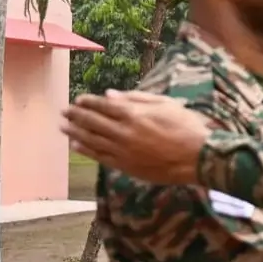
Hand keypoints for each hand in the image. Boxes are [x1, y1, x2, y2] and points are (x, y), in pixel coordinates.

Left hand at [62, 91, 211, 184]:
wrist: (198, 157)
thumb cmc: (186, 126)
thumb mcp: (165, 104)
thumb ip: (136, 98)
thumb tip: (110, 95)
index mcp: (134, 114)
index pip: (103, 106)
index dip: (88, 102)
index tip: (78, 100)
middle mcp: (124, 132)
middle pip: (92, 122)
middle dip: (76, 116)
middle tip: (63, 112)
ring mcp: (123, 151)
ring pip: (92, 140)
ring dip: (75, 133)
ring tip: (63, 127)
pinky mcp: (126, 166)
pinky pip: (100, 157)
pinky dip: (86, 151)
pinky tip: (76, 146)